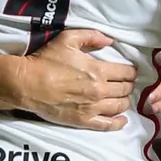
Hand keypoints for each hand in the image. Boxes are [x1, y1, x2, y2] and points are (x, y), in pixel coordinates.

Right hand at [14, 29, 135, 130]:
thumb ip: (91, 36)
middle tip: (126, 83)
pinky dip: (119, 123)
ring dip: (125, 101)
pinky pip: (108, 125)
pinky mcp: (84, 120)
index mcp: (98, 70)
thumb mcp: (68, 39)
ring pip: (120, 106)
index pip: (126, 72)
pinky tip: (123, 119)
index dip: (131, 71)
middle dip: (129, 85)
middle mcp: (100, 90)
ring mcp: (93, 107)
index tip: (130, 71)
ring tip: (122, 97)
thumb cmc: (47, 60)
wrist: (28, 83)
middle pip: (125, 89)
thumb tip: (110, 41)